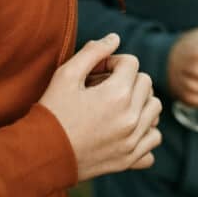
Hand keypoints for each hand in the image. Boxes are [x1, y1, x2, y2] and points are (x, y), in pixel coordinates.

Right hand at [39, 33, 161, 181]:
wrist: (42, 155)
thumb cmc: (52, 113)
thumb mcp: (65, 75)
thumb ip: (93, 52)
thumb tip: (115, 38)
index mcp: (117, 94)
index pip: (132, 63)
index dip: (113, 62)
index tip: (97, 73)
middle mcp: (131, 117)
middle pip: (146, 83)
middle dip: (128, 80)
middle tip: (105, 89)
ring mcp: (133, 140)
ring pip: (155, 110)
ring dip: (141, 103)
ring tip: (118, 106)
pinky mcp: (130, 158)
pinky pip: (154, 139)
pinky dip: (145, 132)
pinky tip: (126, 129)